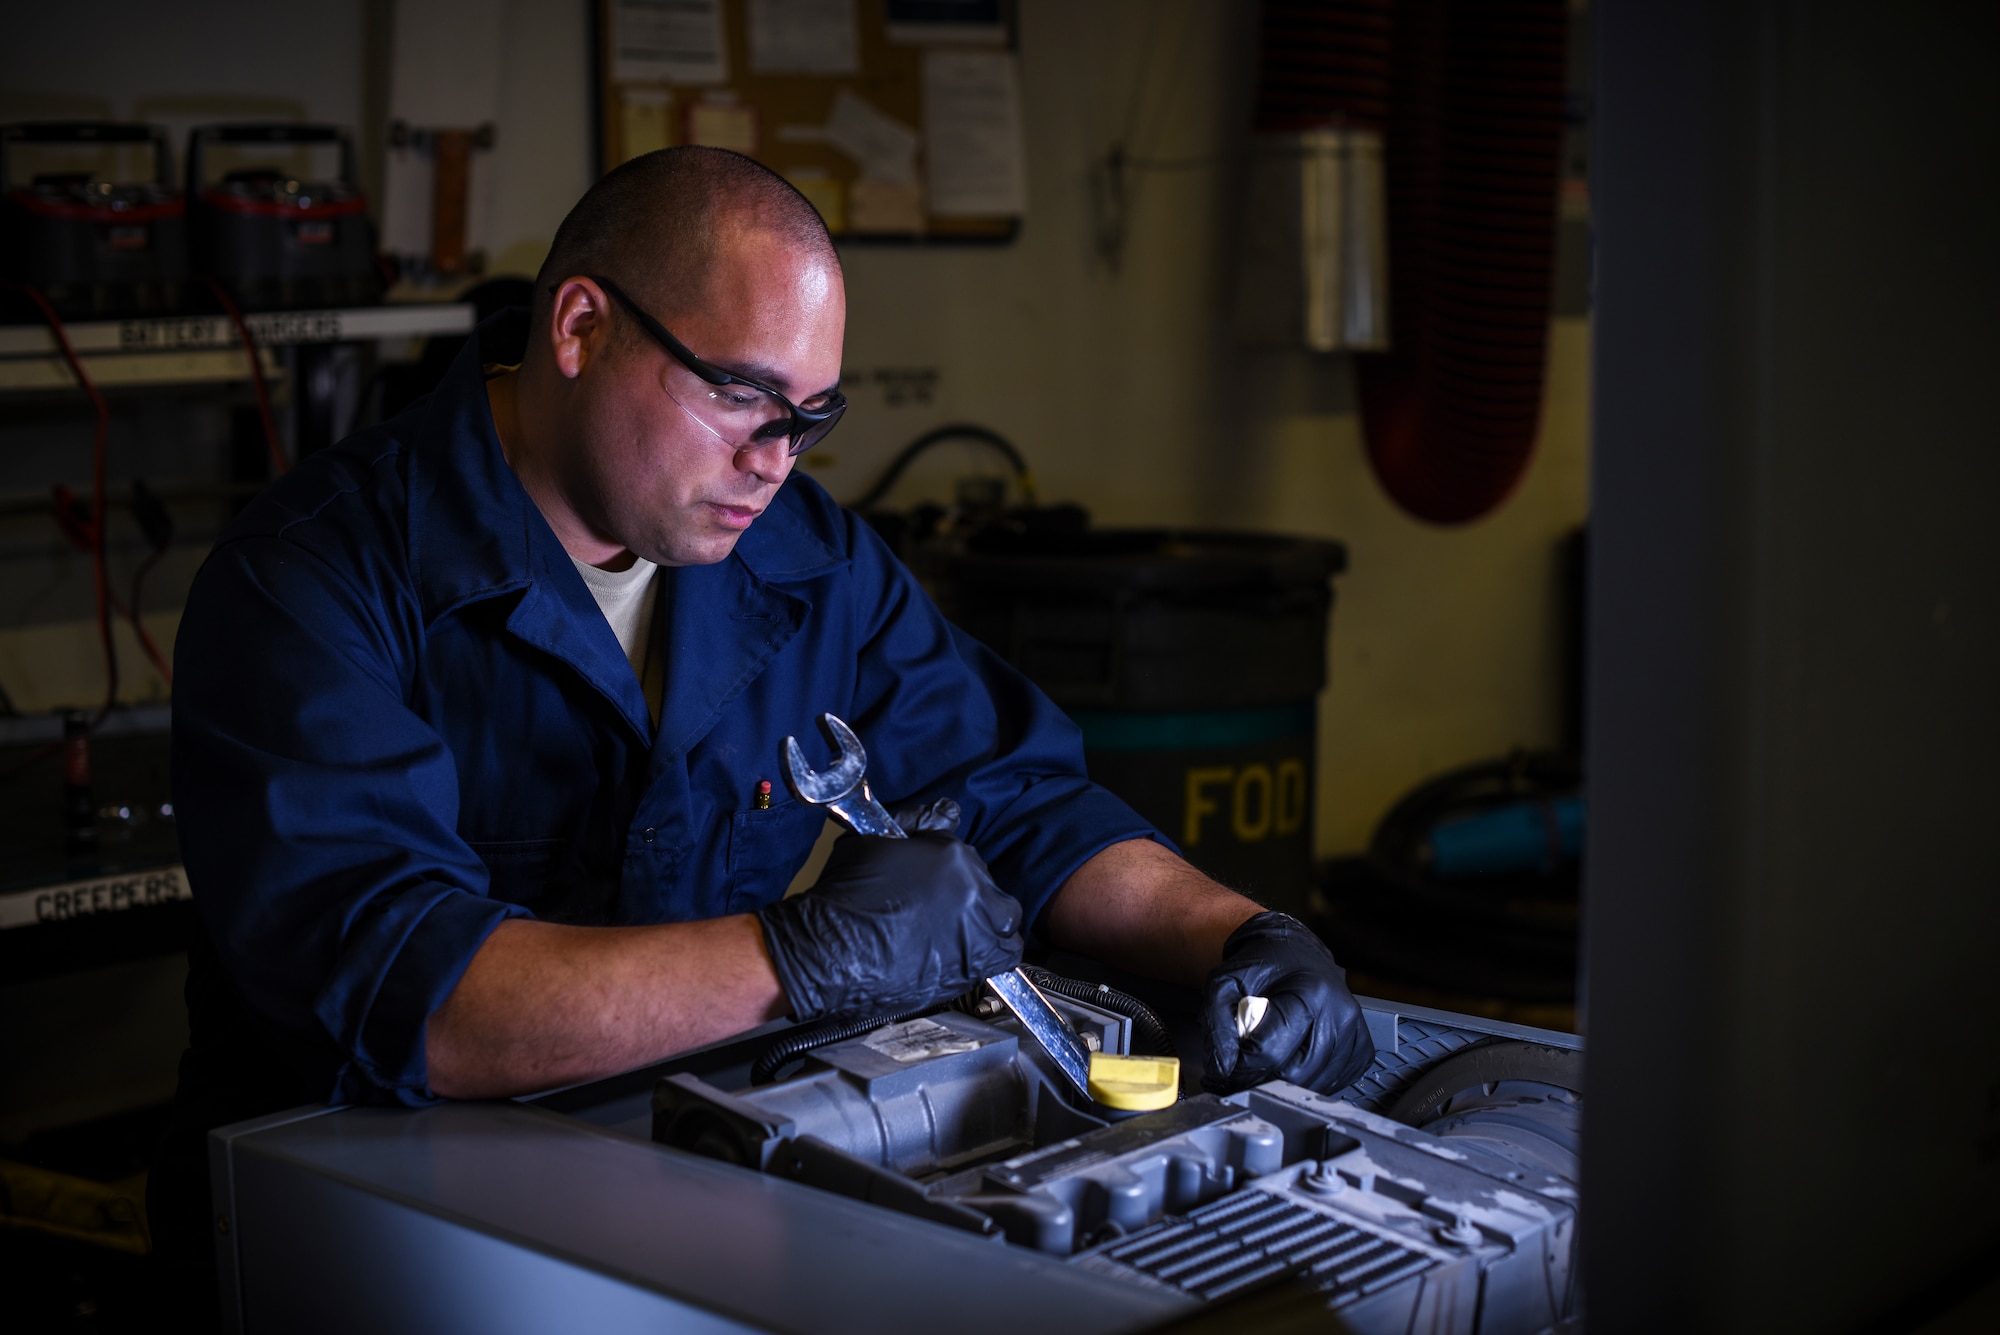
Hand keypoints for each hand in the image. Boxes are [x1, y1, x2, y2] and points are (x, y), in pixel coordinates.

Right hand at [756, 811, 1022, 1021]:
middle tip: (946, 913)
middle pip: (991, 891)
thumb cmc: (845, 895)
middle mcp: (974, 892)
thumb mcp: (873, 839)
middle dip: (973, 899)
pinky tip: (966, 956)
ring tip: (959, 935)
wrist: (831, 951)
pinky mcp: (975, 967)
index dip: (951, 873)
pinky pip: (1003, 958)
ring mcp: (978, 931)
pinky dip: (991, 956)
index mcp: (954, 856)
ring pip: (1003, 923)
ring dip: (987, 926)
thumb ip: (917, 823)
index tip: (936, 886)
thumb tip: (944, 813)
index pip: (967, 857)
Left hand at [1201, 911, 1373, 1095]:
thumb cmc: (1261, 966)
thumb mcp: (1225, 982)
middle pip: (1293, 1075)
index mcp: (1310, 992)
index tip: (1226, 1066)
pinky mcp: (1362, 1048)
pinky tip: (1292, 1060)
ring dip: (1282, 1082)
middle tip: (1242, 1069)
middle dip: (1260, 1079)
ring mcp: (1354, 1032)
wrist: (1294, 951)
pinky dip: (1306, 1081)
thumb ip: (1217, 1025)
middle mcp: (1340, 1012)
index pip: (1270, 1052)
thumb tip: (1222, 1069)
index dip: (1241, 1066)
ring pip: (1312, 1085)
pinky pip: (1332, 1083)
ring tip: (1265, 1061)